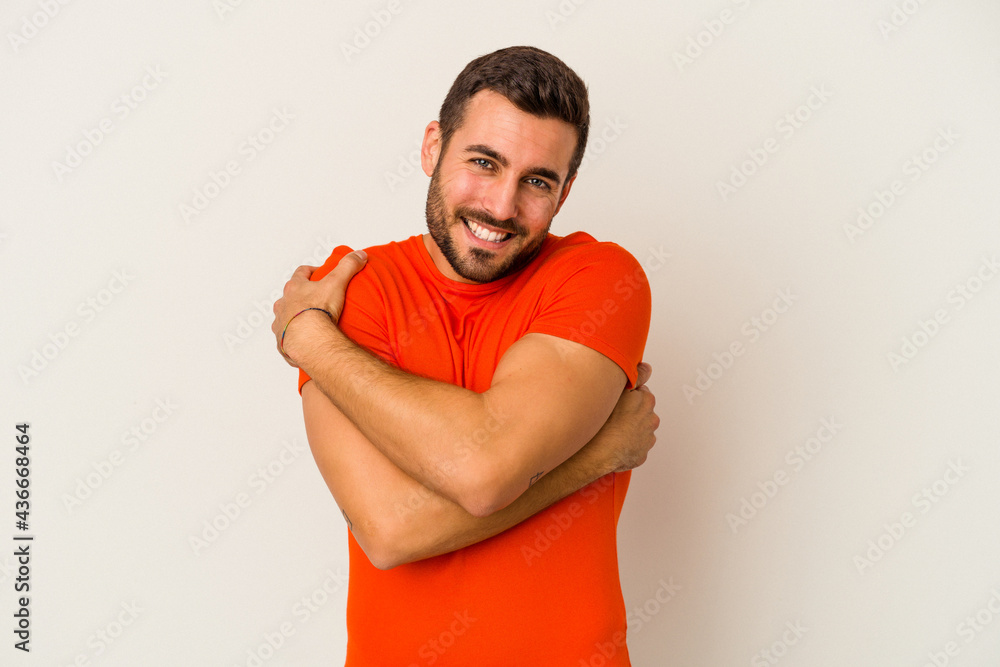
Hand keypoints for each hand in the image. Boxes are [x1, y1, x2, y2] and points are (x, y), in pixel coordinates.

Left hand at [271, 250, 367, 365]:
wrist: (308, 339)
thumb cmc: (317, 311)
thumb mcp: (336, 282)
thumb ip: (348, 266)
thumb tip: (359, 255)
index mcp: (294, 288)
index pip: (300, 273)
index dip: (310, 271)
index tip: (318, 273)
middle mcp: (283, 304)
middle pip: (289, 296)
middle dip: (299, 296)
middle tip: (314, 299)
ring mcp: (281, 323)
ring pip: (284, 317)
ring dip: (293, 317)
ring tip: (307, 323)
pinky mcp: (282, 342)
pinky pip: (285, 339)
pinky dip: (293, 338)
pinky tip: (303, 341)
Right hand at [591, 361, 659, 472]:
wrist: (597, 452)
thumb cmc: (604, 422)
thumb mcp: (618, 389)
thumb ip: (636, 376)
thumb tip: (646, 368)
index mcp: (646, 401)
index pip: (640, 392)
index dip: (627, 395)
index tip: (617, 399)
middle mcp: (651, 420)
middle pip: (641, 411)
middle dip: (629, 412)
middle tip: (612, 414)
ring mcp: (646, 439)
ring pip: (638, 429)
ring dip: (629, 428)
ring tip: (611, 430)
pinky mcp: (640, 455)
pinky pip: (634, 446)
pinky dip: (626, 444)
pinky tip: (613, 442)